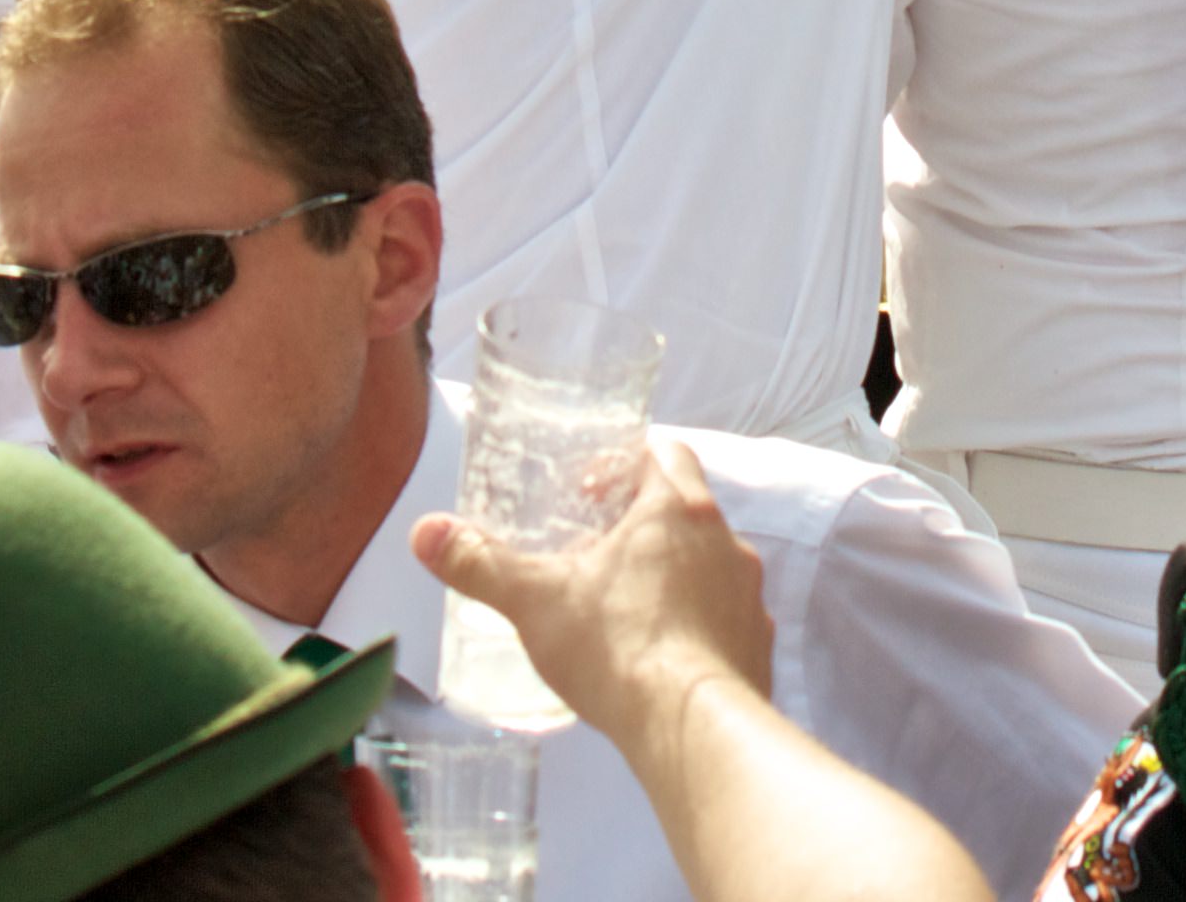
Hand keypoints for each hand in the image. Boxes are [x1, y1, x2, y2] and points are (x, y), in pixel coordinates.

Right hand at [414, 441, 774, 744]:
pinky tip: (664, 660)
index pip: (664, 454)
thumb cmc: (617, 647)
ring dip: (676, 577)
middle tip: (597, 553)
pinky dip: (699, 628)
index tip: (589, 495)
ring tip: (627, 610)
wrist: (693, 730)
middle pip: (688, 510)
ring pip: (711, 567)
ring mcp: (750, 596)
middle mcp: (726, 541)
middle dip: (645, 524)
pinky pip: (728, 622)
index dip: (626, 464)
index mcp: (677, 510)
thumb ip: (480, 563)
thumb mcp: (535, 602)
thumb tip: (424, 532)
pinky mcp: (760, 647)